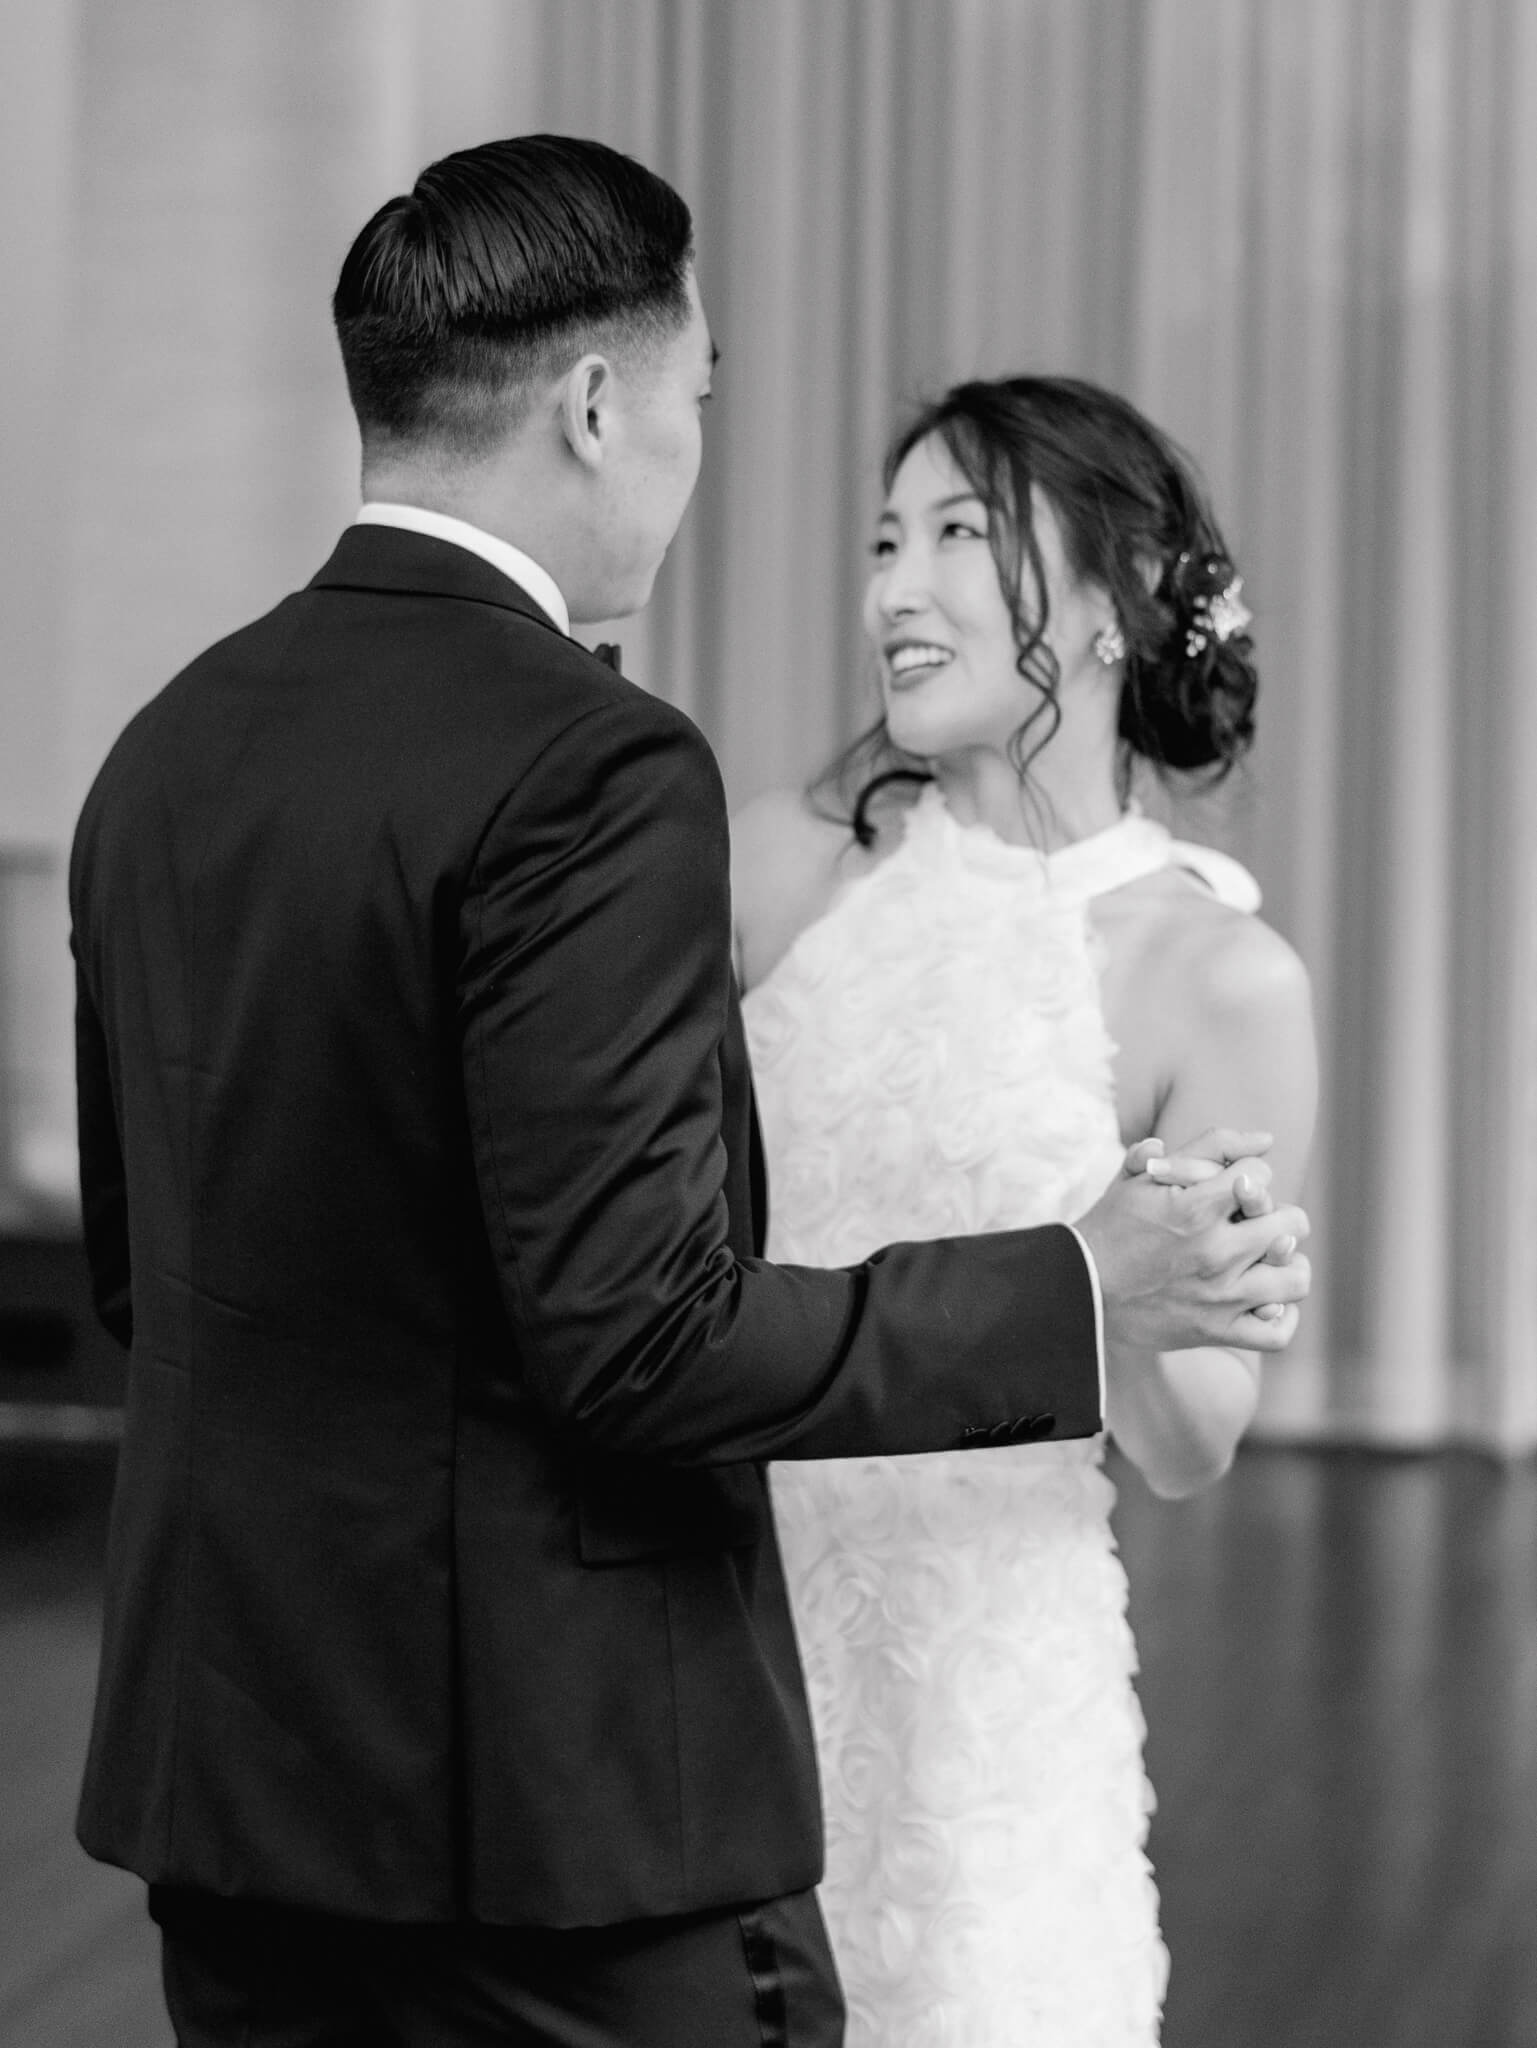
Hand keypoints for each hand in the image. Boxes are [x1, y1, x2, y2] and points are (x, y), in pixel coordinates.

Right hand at [1122, 1129, 1296, 1316]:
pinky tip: (1267, 1299)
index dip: (1250, 1174)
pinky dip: (1281, 1316)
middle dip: (1276, 1214)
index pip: (1262, 1173)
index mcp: (1195, 1207)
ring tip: (1270, 1260)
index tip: (1232, 1187)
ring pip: (1296, 1277)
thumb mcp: (1146, 1176)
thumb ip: (1205, 1146)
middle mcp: (1215, 1252)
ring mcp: (1219, 1296)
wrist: (1078, 1289)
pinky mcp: (1215, 1332)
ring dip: (1288, 1264)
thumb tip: (1265, 1138)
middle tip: (1256, 1222)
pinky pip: (1277, 1331)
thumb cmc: (1112, 1227)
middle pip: (1292, 1221)